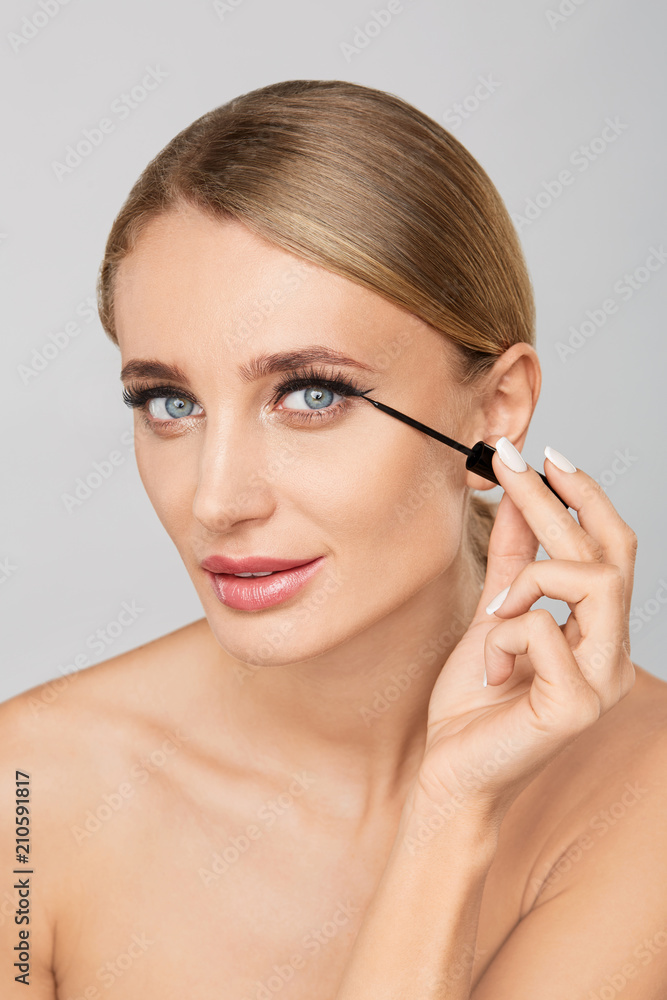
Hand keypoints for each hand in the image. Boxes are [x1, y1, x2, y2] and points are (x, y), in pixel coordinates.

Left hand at [412, 440, 637, 824]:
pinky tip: (491, 670)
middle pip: (610, 554)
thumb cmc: (474, 702)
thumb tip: (522, 498)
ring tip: (494, 615)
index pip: (611, 550)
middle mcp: (613, 656)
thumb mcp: (493, 615)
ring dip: (527, 581)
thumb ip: (514, 562)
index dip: (582, 496)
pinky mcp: (576, 707)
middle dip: (558, 502)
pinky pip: (542, 628)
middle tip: (513, 464)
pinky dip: (503, 636)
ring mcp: (601, 683)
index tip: (541, 454)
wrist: (450, 773)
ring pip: (588, 580)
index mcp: (599, 634)